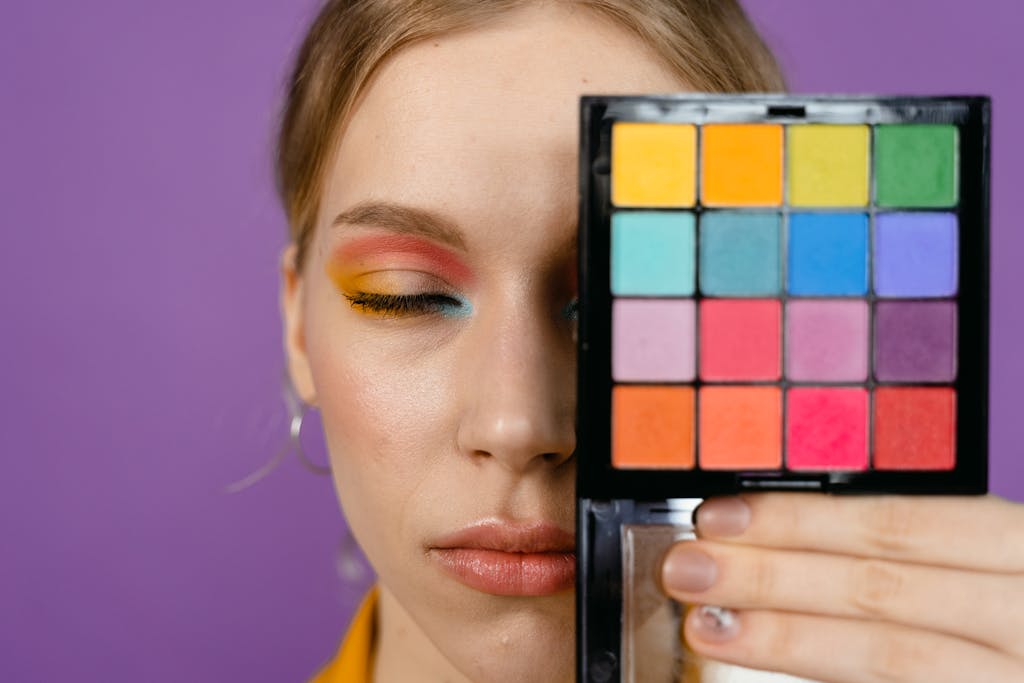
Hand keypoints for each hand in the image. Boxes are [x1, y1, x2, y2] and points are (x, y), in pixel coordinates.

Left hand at [659, 494, 1023, 681]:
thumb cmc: (1004, 612)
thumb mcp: (978, 561)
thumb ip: (898, 547)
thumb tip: (769, 532)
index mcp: (1018, 549)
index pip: (898, 523)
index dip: (801, 520)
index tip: (717, 516)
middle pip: (881, 588)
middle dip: (771, 576)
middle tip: (686, 568)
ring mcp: (1014, 677)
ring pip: (889, 656)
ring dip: (784, 637)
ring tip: (706, 625)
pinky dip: (828, 681)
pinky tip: (761, 674)